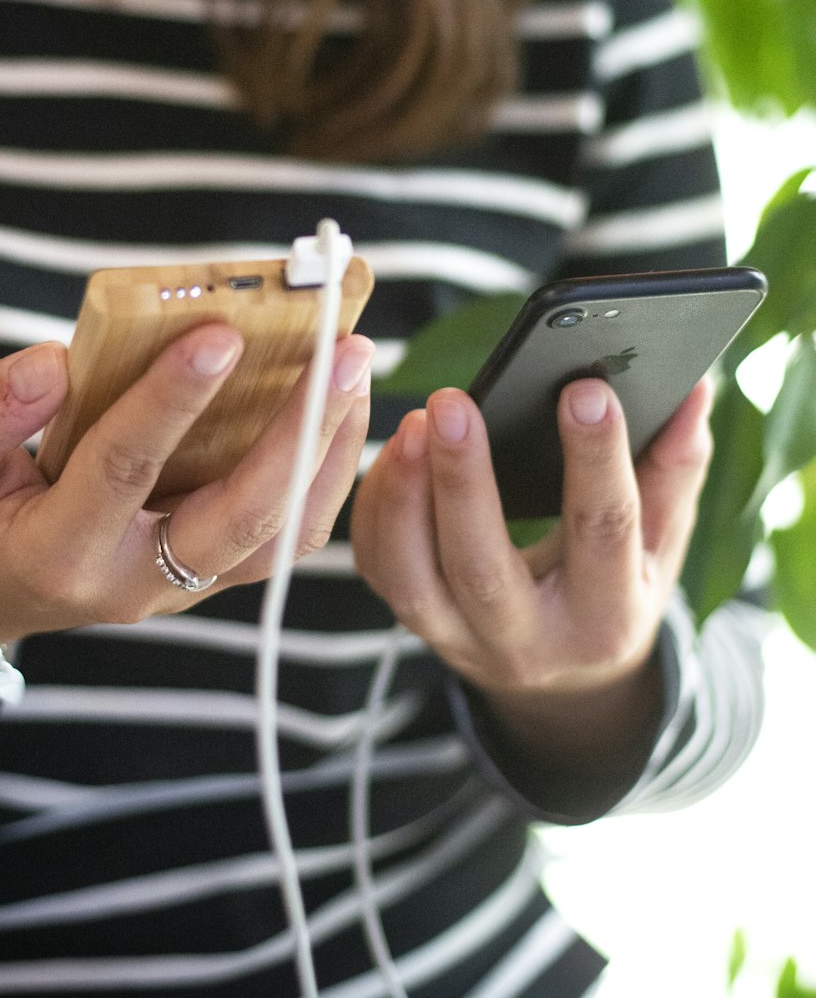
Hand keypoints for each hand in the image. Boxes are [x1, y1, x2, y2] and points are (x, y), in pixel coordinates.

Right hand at [0, 326, 373, 670]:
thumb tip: (54, 359)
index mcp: (58, 553)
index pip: (125, 468)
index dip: (172, 399)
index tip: (222, 331)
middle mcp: (135, 582)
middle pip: (242, 515)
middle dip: (301, 432)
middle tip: (347, 350)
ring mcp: (182, 586)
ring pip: (283, 534)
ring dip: (330, 452)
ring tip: (357, 369)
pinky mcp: (209, 573)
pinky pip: (285, 533)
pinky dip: (324, 472)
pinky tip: (341, 406)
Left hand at [351, 377, 712, 779]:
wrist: (563, 680)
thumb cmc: (615, 590)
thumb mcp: (660, 545)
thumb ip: (674, 471)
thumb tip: (693, 391)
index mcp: (606, 617)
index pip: (602, 532)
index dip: (596, 459)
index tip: (584, 389)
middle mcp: (528, 642)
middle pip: (484, 566)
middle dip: (465, 480)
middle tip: (452, 402)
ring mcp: (463, 641)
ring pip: (414, 579)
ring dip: (404, 497)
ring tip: (413, 423)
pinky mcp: (417, 626)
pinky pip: (380, 570)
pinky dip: (377, 509)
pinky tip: (392, 452)